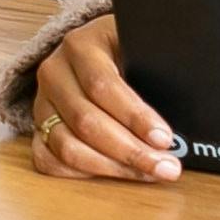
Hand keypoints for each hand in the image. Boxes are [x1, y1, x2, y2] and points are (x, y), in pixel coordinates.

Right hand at [30, 16, 176, 180]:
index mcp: (80, 45)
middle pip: (86, 122)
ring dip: (112, 168)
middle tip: (166, 166)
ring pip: (67, 147)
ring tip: (147, 174)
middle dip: (131, 151)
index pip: (103, 86)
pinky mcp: (38, 129)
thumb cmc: (126, 48)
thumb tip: (182, 115)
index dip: (135, 117)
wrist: (94, 47)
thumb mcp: (141, 44)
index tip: (165, 138)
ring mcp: (42, 103)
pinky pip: (49, 160)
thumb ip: (158, 68)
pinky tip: (113, 174)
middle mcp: (54, 73)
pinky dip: (81, 174)